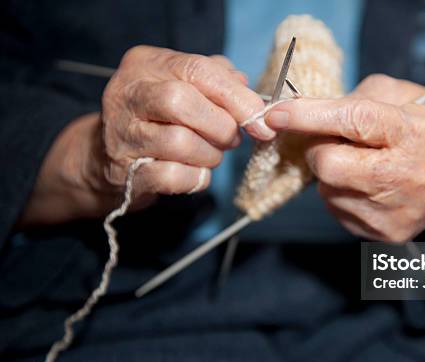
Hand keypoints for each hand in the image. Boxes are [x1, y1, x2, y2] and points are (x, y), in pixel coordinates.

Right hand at [19, 46, 273, 226]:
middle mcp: (127, 94)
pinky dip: (195, 178)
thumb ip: (217, 79)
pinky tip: (195, 173)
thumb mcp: (184, 84)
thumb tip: (248, 90)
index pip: (198, 69)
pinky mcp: (123, 172)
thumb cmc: (158, 117)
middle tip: (231, 139)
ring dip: (210, 154)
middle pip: (181, 102)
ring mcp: (121, 134)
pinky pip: (171, 176)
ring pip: (179, 142)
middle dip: (220, 126)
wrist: (107, 157)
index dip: (236, 96)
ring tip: (211, 154)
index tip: (261, 118)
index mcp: (146, 64)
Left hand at [264, 74, 424, 241]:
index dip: (310, 116)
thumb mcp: (401, 96)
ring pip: (328, 188)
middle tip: (331, 139)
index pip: (356, 120)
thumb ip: (356, 96)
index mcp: (417, 133)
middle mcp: (408, 175)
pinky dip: (339, 191)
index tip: (276, 113)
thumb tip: (303, 109)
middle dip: (317, 147)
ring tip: (358, 161)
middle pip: (329, 164)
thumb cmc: (420, 130)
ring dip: (330, 171)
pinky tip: (362, 184)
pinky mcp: (384, 233)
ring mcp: (395, 211)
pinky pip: (336, 209)